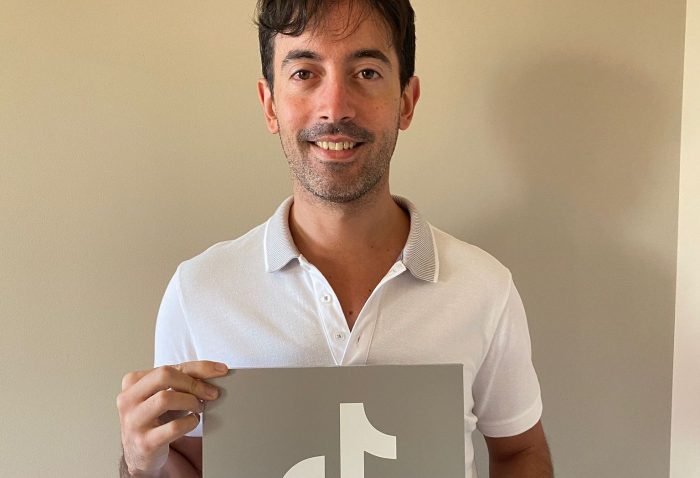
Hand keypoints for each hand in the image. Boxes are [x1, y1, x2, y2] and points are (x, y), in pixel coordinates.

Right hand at [117, 361, 228, 475]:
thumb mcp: (164, 394)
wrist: (138, 453)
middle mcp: (128, 399)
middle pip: (164, 376)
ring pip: (166, 398)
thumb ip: (182, 380)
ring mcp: (133, 421)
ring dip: (191, 402)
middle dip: (193, 383)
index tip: (221, 370)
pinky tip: (192, 421)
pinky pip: (173, 426)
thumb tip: (213, 371)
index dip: (200, 367)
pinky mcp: (144, 442)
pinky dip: (190, 422)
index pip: (169, 367)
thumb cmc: (155, 418)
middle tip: (211, 393)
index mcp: (132, 382)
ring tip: (199, 408)